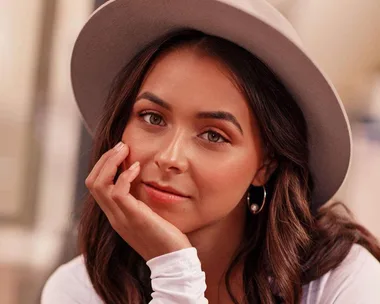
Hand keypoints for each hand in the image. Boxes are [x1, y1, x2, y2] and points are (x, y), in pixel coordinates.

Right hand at [85, 141, 191, 260]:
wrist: (173, 260)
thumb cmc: (165, 236)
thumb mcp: (147, 214)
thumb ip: (140, 200)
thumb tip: (143, 180)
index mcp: (115, 215)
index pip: (95, 187)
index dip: (103, 166)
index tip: (120, 152)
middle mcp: (113, 216)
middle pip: (92, 183)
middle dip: (104, 160)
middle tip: (121, 145)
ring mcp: (121, 218)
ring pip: (99, 185)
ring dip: (111, 162)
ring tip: (125, 150)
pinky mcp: (134, 218)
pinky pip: (118, 193)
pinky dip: (125, 176)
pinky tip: (138, 168)